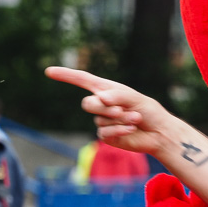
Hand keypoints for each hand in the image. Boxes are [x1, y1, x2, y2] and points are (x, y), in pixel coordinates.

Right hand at [45, 66, 175, 154]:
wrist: (158, 132)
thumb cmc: (149, 111)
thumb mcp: (135, 98)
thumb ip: (118, 95)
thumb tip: (100, 98)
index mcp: (107, 90)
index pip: (82, 80)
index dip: (66, 75)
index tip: (49, 71)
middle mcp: (102, 104)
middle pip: (87, 104)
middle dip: (104, 107)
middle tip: (122, 110)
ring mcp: (102, 121)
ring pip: (99, 119)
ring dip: (119, 119)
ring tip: (135, 119)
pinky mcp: (106, 135)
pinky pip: (104, 132)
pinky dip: (119, 129)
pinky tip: (131, 129)